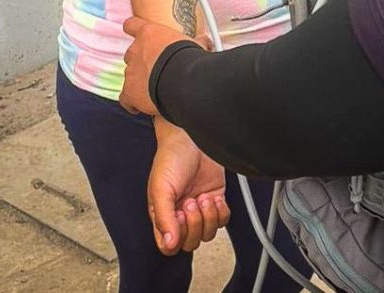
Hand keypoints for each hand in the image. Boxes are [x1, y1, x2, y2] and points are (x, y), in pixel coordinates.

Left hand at [122, 16, 203, 115]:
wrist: (180, 81)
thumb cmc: (189, 59)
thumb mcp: (194, 44)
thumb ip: (194, 41)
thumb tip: (204, 40)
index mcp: (148, 33)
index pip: (132, 24)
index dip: (133, 28)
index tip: (136, 33)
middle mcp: (135, 50)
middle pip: (132, 54)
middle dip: (141, 61)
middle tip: (157, 68)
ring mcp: (130, 71)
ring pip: (130, 76)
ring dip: (140, 81)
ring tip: (156, 89)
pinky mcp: (129, 91)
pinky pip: (126, 98)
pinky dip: (132, 102)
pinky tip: (141, 107)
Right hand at [150, 119, 229, 254]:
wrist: (191, 137)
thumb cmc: (171, 158)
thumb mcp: (160, 189)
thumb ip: (164, 218)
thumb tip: (169, 243)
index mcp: (164, 215)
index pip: (169, 246)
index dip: (177, 237)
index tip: (179, 217)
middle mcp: (181, 215)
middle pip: (191, 242)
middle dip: (194, 224)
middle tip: (190, 202)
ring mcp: (200, 208)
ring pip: (208, 234)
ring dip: (208, 217)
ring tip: (202, 197)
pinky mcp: (215, 199)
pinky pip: (222, 220)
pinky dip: (221, 212)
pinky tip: (213, 197)